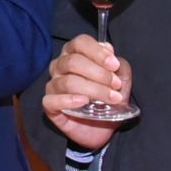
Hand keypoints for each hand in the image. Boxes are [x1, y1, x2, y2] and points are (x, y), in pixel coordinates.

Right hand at [41, 34, 132, 148]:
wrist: (103, 128)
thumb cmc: (108, 99)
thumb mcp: (121, 80)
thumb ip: (119, 66)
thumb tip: (111, 52)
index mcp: (74, 53)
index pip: (80, 43)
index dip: (98, 52)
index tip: (114, 65)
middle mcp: (60, 66)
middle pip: (73, 62)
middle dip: (99, 73)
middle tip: (116, 85)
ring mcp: (53, 85)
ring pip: (68, 82)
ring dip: (93, 89)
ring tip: (111, 98)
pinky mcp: (49, 105)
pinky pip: (53, 100)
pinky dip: (69, 100)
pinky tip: (84, 102)